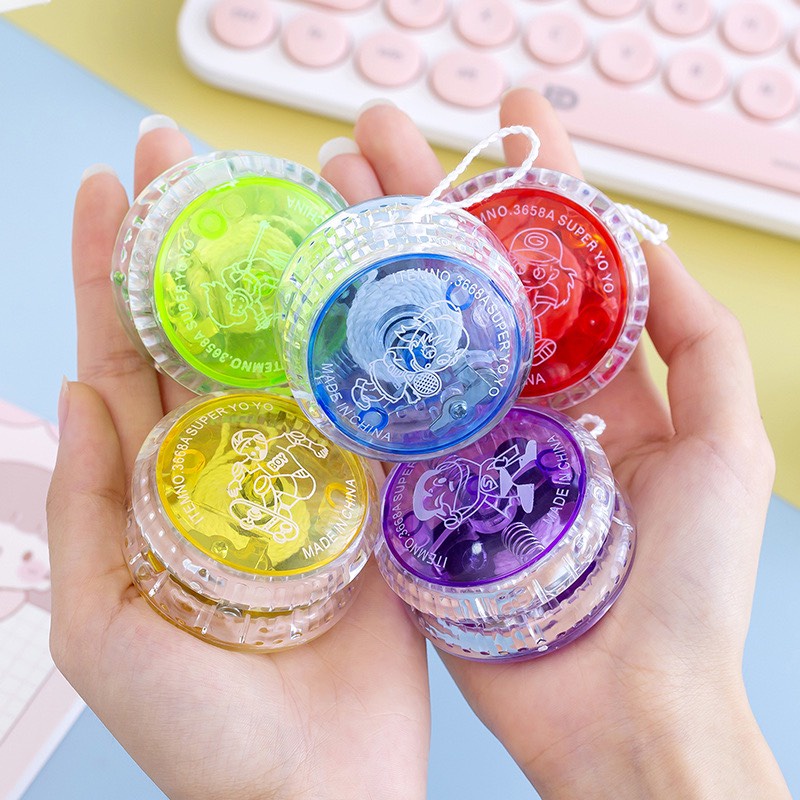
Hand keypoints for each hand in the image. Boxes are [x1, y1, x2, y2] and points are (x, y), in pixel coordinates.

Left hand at [46, 122, 429, 799]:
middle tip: (182, 154)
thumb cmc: (202, 732)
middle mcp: (228, 464)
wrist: (322, 790)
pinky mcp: (371, 492)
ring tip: (274, 190)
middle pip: (203, 336)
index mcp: (153, 489)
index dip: (108, 273)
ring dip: (276, 274)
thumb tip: (80, 390)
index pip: (123, 358)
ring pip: (283, 354)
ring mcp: (305, 471)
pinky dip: (350, 342)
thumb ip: (83, 513)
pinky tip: (350, 278)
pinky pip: (357, 404)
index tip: (105, 188)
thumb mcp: (102, 630)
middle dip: (187, 245)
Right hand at [320, 90, 789, 797]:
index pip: (561, 262)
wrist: (619, 712)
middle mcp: (524, 404)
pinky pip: (379, 417)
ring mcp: (463, 444)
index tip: (509, 116)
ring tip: (327, 193)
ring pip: (413, 334)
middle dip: (427, 203)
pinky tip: (310, 302)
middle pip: (469, 284)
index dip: (537, 183)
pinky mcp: (415, 495)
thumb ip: (700, 345)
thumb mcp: (728, 450)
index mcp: (601, 387)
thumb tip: (653, 252)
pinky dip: (347, 361)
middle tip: (374, 136)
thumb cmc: (687, 591)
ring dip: (373, 262)